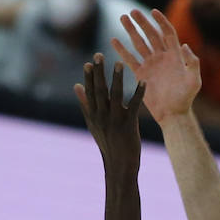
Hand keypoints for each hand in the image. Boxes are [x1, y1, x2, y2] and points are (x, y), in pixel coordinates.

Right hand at [74, 56, 144, 172]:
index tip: (89, 62)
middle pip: (100, 90)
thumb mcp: (93, 124)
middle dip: (99, 72)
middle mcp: (102, 116)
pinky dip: (138, 93)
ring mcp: (114, 120)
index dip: (89, 77)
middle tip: (99, 55)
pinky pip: (133, 106)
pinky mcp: (128, 124)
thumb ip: (85, 103)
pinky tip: (143, 81)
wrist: (119, 165)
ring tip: (119, 63)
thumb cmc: (108, 143)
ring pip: (115, 96)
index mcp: (94, 115)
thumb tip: (76, 85)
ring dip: (117, 78)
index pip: (90, 92)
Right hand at [112, 10, 200, 123]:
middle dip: (142, 22)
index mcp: (175, 55)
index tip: (153, 12)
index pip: (167, 33)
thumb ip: (192, 63)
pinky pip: (130, 60)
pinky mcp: (141, 74)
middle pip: (151, 35)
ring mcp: (151, 65)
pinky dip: (122, 50)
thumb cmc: (186, 98)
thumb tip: (184, 45)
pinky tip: (114, 41)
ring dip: (131, 31)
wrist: (173, 114)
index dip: (161, 22)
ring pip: (139, 43)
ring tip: (122, 18)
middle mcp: (162, 57)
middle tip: (132, 11)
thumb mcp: (194, 81)